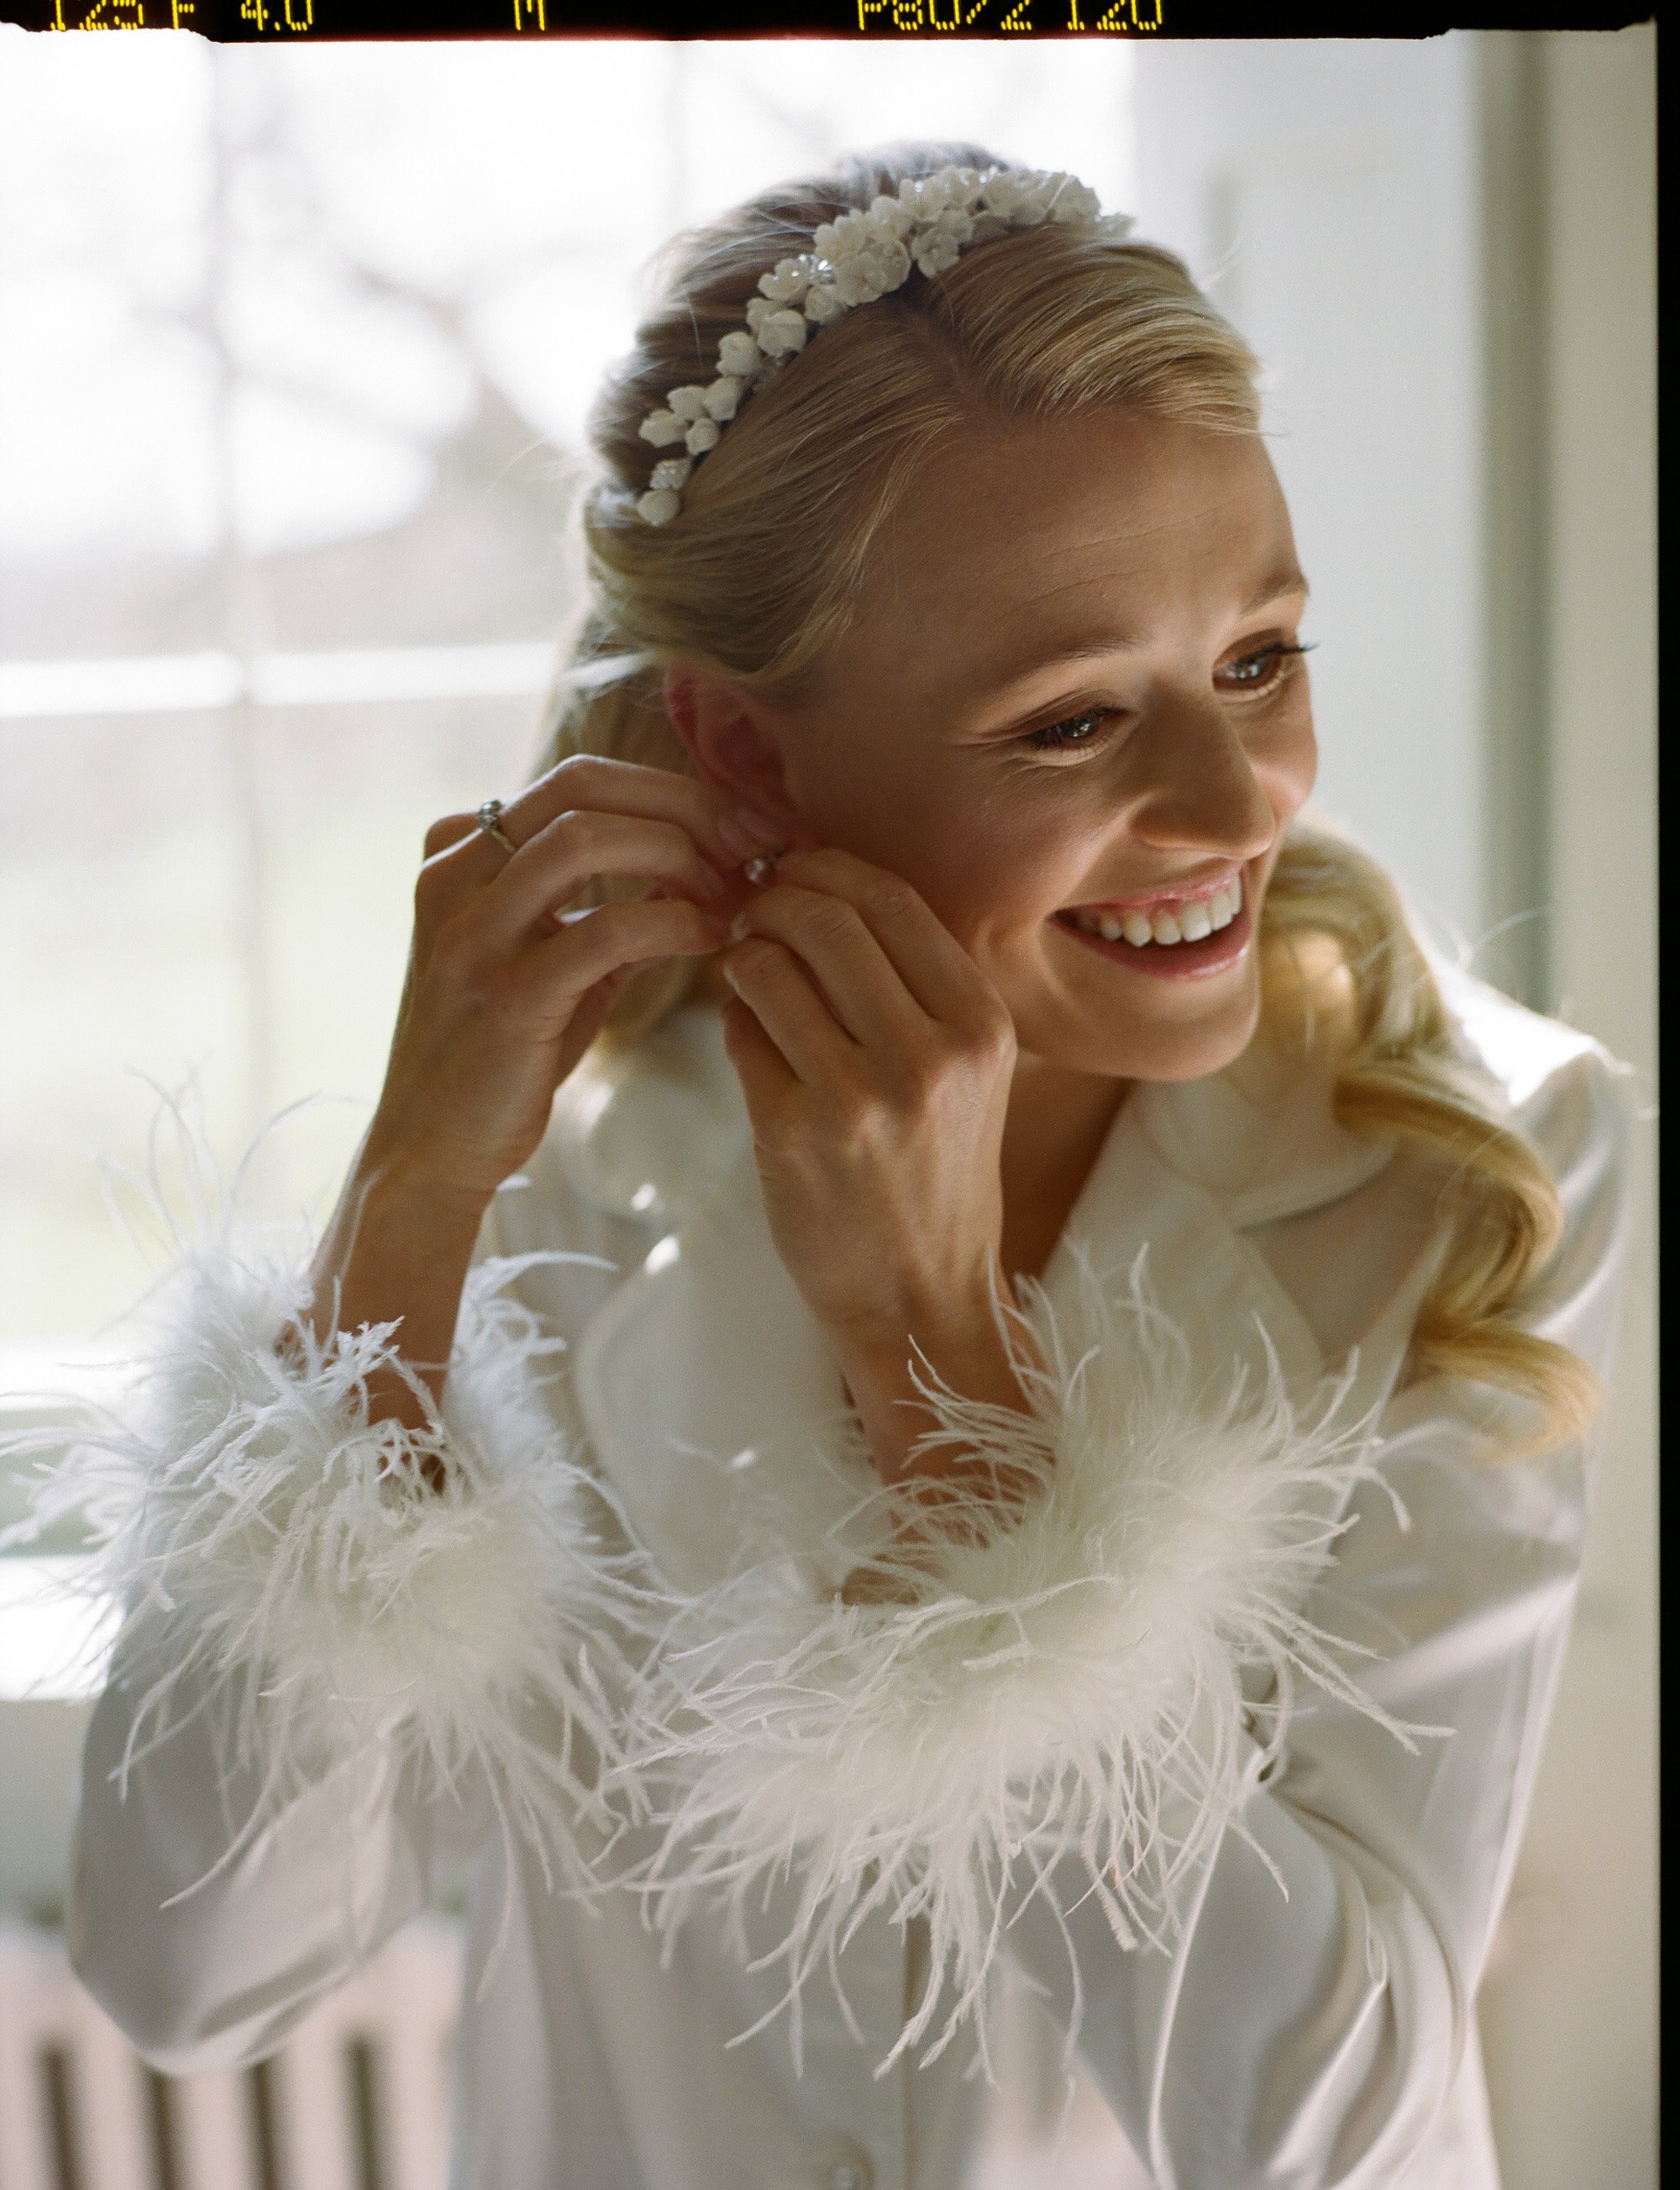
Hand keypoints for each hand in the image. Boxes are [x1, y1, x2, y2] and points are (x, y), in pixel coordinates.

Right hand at [359, 754, 759, 1207]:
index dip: (672, 791)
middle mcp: (455, 876)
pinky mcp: (503, 997)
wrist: (434, 1148)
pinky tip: (709, 939)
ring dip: (678, 856)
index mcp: (462, 852)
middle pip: (584, 788)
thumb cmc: (505, 1054)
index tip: (740, 826)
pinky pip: (603, 929)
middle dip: (685, 808)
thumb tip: (703, 862)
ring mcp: (472, 934)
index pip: (580, 779)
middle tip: (752, 848)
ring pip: (585, 840)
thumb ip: (609, 905)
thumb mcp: (552, 959)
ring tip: (729, 895)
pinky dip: (672, 922)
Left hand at [717, 844, 1019, 1373]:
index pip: (891, 897)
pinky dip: (734, 1020)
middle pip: (824, 917)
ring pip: (767, 967)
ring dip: (744, 957)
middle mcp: (930, 1055)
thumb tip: (823, 884)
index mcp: (982, 1025)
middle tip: (754, 914)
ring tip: (749, 973)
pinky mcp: (795, 1135)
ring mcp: (860, 1097)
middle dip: (773, 901)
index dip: (827, 867)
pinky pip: (739, 1033)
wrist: (922, 1297)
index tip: (796, 872)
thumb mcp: (968, 1073)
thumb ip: (917, 983)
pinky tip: (751, 1037)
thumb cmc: (937, 1174)